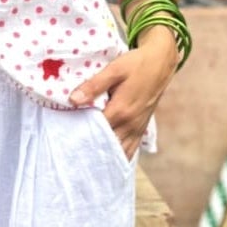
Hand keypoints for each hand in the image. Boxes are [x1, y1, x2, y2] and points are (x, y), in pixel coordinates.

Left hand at [69, 26, 178, 158]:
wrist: (161, 63)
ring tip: (88, 163)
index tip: (65, 140)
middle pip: (107, 146)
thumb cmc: (136, 64)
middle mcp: (129, 124)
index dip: (80, 136)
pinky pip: (131, 148)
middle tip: (73, 155)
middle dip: (91, 151)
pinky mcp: (141, 128)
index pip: (95, 132)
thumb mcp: (114, 70)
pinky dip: (119, 156)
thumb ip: (93, 86)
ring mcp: (137, 128)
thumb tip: (73, 100)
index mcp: (120, 111)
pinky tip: (109, 161)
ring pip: (120, 152)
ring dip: (106, 157)